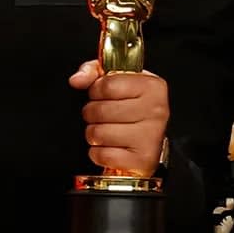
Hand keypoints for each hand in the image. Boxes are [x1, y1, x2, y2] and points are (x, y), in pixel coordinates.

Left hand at [68, 60, 168, 175]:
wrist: (149, 139)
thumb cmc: (132, 108)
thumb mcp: (116, 81)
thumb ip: (93, 72)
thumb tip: (77, 80)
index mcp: (151, 86)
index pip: (107, 85)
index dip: (95, 91)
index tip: (101, 95)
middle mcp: (156, 110)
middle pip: (100, 110)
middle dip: (92, 113)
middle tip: (101, 116)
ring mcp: (150, 136)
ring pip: (99, 133)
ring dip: (94, 134)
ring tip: (105, 131)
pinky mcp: (142, 159)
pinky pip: (103, 155)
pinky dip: (99, 153)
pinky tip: (110, 147)